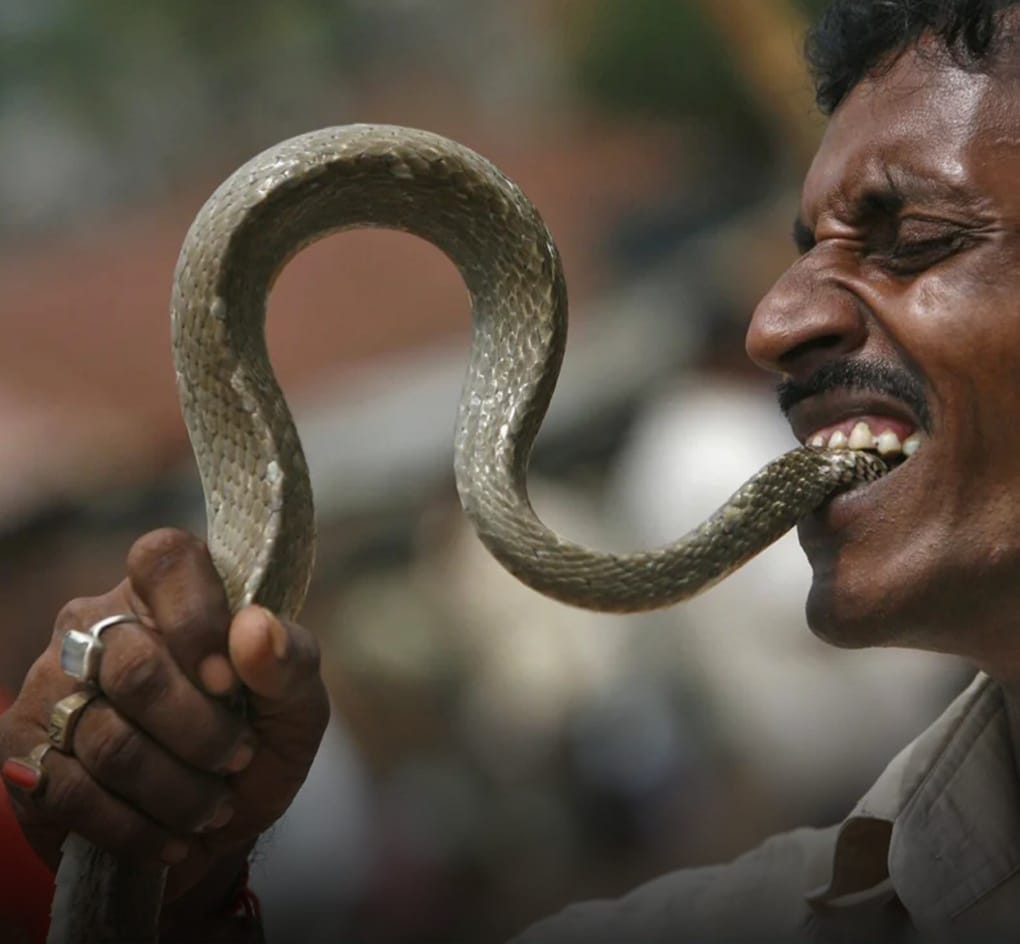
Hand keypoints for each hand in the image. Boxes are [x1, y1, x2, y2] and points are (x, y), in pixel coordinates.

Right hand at [0, 528, 329, 914]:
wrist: (215, 829)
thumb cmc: (259, 742)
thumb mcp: (298, 705)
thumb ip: (289, 660)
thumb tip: (255, 626)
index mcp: (167, 592)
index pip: (165, 560)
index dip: (198, 621)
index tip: (229, 682)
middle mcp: (96, 624)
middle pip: (136, 668)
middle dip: (202, 732)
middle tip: (238, 759)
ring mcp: (50, 684)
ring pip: (107, 739)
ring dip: (177, 790)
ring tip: (213, 807)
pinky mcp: (22, 751)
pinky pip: (73, 793)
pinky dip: (137, 827)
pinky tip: (172, 834)